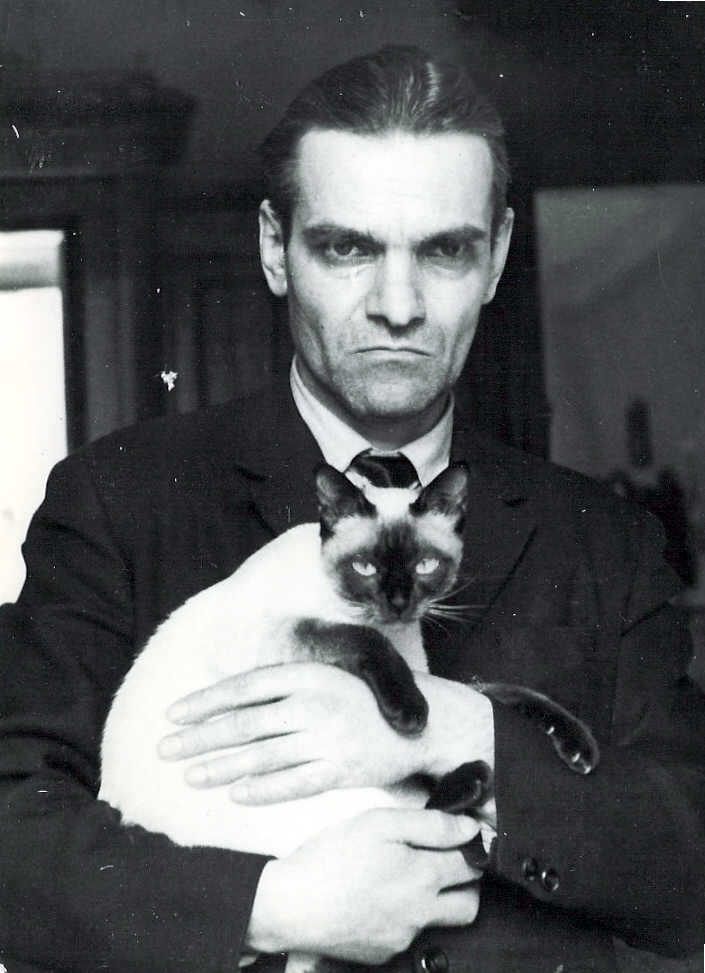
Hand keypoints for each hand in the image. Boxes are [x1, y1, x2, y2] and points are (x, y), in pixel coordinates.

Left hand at [159, 662, 493, 807]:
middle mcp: (314, 705)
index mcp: (307, 675)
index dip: (206, 701)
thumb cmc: (364, 699)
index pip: (244, 688)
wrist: (423, 722)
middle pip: (244, 724)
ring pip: (262, 757)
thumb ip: (282, 685)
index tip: (174, 714)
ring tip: (190, 775)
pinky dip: (263, 790)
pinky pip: (294, 785)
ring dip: (221, 767)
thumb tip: (227, 691)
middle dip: (200, 738)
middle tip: (165, 749)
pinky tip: (236, 794)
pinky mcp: (342, 771)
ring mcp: (328, 739)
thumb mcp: (325, 677)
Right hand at [247, 808, 482, 963]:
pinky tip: (380, 897)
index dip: (471, 845)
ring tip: (411, 878)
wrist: (290, 905)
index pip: (470, 863)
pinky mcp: (383, 952)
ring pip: (440, 921)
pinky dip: (404, 916)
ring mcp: (403, 936)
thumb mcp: (379, 823)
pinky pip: (409, 935)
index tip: (465, 836)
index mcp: (424, 877)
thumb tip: (469, 828)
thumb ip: (430, 824)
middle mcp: (421, 913)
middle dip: (466, 882)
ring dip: (437, 901)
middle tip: (447, 861)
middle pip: (469, 903)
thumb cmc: (331, 858)